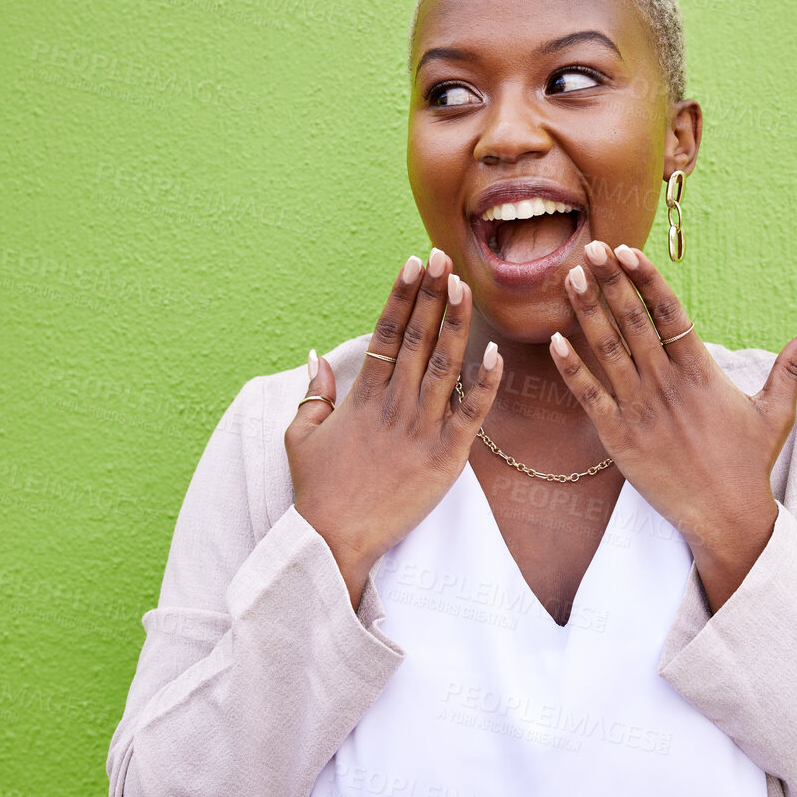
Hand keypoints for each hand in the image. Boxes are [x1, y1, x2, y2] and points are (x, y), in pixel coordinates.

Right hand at [286, 248, 502, 604]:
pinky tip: (496, 352)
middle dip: (433, 294)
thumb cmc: (317, 491)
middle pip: (418, 338)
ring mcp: (421, 428)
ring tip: (466, 286)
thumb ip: (312, 394)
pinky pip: (471, 413)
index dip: (402, 295)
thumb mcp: (300, 436)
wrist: (333, 539)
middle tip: (446, 258)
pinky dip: (486, 383)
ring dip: (457, 323)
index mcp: (362, 396)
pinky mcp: (445, 457)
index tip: (414, 263)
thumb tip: (316, 357)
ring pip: (445, 365)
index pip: (386, 333)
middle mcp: (394, 404)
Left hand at [550, 241, 796, 610]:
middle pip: (634, 323)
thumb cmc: (749, 464)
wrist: (726, 518)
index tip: (627, 251)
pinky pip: (590, 397)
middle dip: (610, 282)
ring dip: (587, 312)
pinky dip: (572, 368)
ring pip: (608, 351)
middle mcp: (668, 385)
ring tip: (570, 278)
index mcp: (701, 373)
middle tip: (590, 248)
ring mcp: (641, 410)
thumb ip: (791, 367)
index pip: (670, 314)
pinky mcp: (619, 439)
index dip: (647, 280)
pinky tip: (555, 340)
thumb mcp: (776, 412)